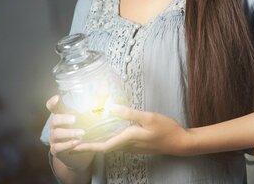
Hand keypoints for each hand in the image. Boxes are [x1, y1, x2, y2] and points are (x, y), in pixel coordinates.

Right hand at [46, 95, 94, 171]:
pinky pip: (58, 147)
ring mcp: (54, 138)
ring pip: (56, 134)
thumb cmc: (83, 128)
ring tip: (82, 133)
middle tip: (75, 119)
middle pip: (54, 120)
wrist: (78, 151)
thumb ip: (97, 101)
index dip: (53, 103)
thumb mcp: (89, 115)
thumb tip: (105, 85)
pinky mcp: (56, 149)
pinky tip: (77, 143)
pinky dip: (67, 145)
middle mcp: (56, 126)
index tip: (57, 98)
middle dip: (63, 119)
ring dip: (69, 133)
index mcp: (62, 115)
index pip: (54, 107)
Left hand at [73, 105, 191, 155]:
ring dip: (98, 142)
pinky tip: (107, 132)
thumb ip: (130, 113)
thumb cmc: (166, 129)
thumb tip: (112, 107)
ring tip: (87, 135)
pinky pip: (118, 143)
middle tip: (74, 139)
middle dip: (89, 144)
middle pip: (104, 147)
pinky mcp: (137, 145)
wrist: (179, 142)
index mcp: (128, 138)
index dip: (87, 146)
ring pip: (111, 145)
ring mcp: (133, 146)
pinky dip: (108, 139)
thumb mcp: (149, 118)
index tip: (74, 146)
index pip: (103, 146)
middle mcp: (128, 145)